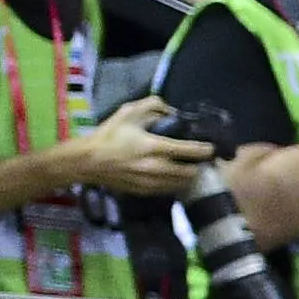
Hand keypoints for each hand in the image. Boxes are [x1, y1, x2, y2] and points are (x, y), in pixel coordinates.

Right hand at [67, 99, 212, 196]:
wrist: (87, 161)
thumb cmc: (109, 135)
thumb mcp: (128, 112)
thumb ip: (152, 106)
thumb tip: (172, 111)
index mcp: (154, 147)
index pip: (190, 150)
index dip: (205, 150)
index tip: (211, 148)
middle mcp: (156, 167)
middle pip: (190, 172)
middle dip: (200, 166)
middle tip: (202, 160)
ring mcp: (151, 182)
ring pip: (181, 184)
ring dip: (190, 177)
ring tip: (192, 169)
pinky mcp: (144, 191)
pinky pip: (168, 190)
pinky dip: (176, 184)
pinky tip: (175, 177)